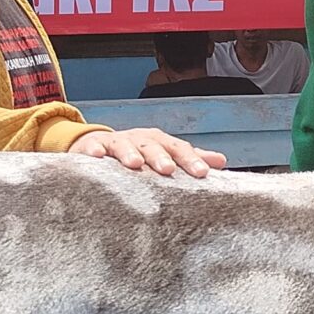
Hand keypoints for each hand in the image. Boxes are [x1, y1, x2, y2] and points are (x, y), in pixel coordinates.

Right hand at [70, 127, 226, 177]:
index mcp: (160, 142)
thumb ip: (190, 158)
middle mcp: (140, 139)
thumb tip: (221, 161)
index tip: (203, 173)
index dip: (190, 160)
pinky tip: (95, 157)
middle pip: (153, 146)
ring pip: (124, 145)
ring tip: (134, 164)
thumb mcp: (164, 154)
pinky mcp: (92, 147)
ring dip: (129, 153)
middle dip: (161, 157)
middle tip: (168, 170)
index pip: (179, 149)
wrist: (99, 147)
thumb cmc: (139, 154)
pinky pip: (92, 148)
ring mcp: (116, 142)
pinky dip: (94, 151)